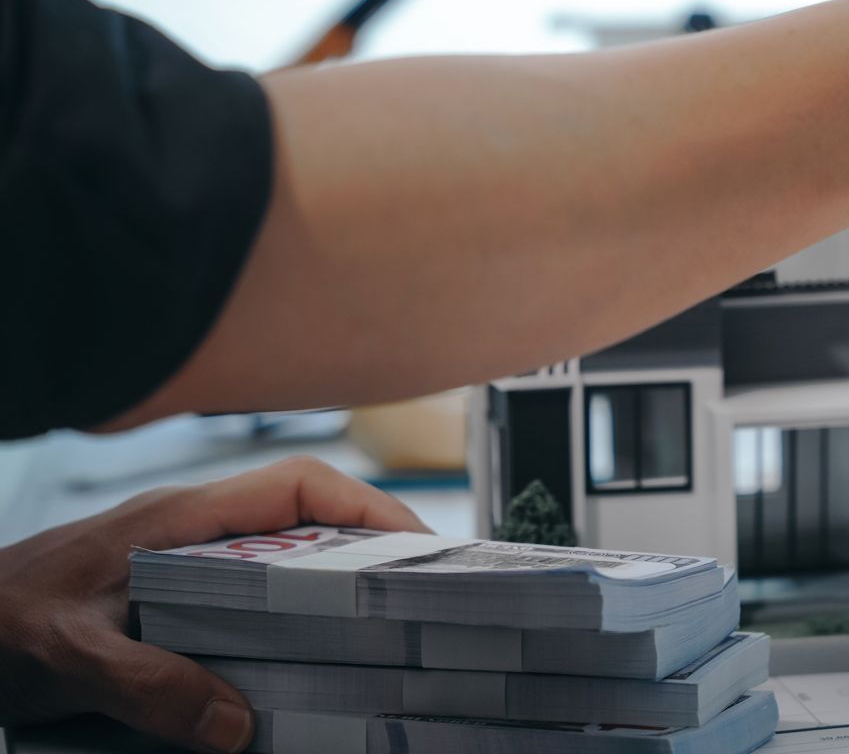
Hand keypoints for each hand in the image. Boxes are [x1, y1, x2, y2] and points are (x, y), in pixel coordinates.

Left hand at [0, 457, 425, 751]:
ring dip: (333, 578)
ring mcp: (181, 559)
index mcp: (183, 518)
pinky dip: (291, 611)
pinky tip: (298, 658)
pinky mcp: (167, 594)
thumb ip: (150, 684)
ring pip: (283, 551)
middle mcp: (191, 530)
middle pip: (308, 514)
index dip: (368, 504)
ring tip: (377, 625)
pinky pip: (252, 588)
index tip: (417, 544)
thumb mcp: (69, 658)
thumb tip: (239, 726)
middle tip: (417, 592)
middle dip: (369, 542)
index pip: (301, 485)